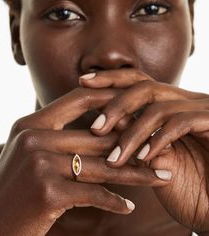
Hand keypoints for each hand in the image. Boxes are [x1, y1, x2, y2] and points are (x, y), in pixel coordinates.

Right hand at [0, 88, 165, 235]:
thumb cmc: (15, 190)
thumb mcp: (33, 154)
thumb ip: (60, 137)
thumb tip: (99, 129)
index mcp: (31, 124)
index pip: (79, 99)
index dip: (110, 99)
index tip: (136, 107)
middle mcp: (34, 138)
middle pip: (98, 136)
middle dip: (132, 142)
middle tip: (160, 147)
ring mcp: (39, 164)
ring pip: (102, 165)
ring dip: (135, 174)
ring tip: (159, 177)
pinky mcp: (47, 192)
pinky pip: (93, 193)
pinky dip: (113, 200)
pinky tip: (127, 205)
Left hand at [80, 69, 208, 233]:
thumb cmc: (188, 186)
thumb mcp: (153, 160)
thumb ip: (135, 141)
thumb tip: (106, 129)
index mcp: (169, 106)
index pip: (136, 82)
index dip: (110, 80)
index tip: (83, 83)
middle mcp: (185, 102)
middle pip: (143, 86)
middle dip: (115, 104)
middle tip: (94, 128)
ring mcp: (202, 111)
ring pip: (157, 108)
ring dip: (132, 134)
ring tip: (115, 158)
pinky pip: (180, 123)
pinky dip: (157, 140)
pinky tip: (144, 158)